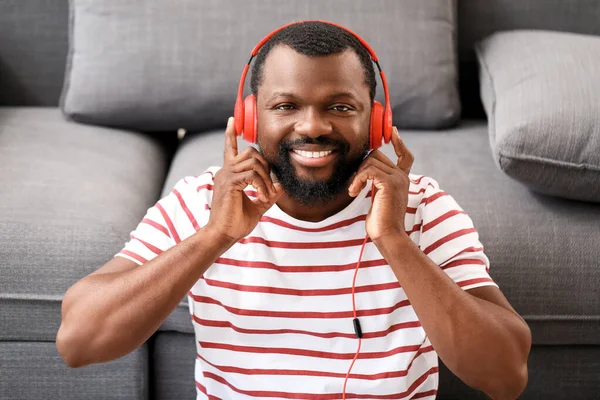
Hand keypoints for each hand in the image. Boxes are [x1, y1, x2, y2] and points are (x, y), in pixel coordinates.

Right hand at [206, 117, 282, 242]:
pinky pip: (252, 174)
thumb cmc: (236, 222)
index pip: (229, 148)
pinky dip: (262, 184)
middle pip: (251, 152)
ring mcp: (225, 176)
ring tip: (266, 195)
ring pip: (254, 162)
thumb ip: (267, 193)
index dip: (230, 133)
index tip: (232, 119)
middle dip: (267, 167)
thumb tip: (281, 185)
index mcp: (229, 174)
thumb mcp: (257, 206)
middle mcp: (225, 171)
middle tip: (271, 187)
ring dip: (266, 178)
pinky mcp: (229, 183)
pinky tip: (262, 196)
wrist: (223, 235)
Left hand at [348, 126, 413, 241]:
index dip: (399, 142)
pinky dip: (357, 179)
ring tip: (354, 189)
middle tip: (355, 184)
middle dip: (361, 166)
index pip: (405, 155)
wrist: (388, 235)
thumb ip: (377, 183)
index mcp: (402, 179)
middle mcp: (402, 176)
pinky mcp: (390, 183)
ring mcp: (397, 178)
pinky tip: (354, 192)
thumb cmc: (381, 221)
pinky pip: (368, 170)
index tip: (392, 131)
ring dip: (357, 174)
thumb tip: (365, 171)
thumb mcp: (379, 197)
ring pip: (370, 160)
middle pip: (376, 155)